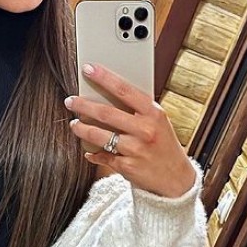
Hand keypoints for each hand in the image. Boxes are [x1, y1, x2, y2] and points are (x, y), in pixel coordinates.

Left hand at [65, 63, 195, 197]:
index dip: (104, 77)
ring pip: (99, 136)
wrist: (176, 177)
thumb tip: (106, 93)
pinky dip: (92, 153)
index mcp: (153, 113)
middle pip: (106, 113)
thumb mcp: (158, 122)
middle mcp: (145, 130)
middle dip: (83, 105)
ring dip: (82, 129)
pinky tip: (88, 151)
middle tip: (70, 101)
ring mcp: (136, 150)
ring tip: (74, 124)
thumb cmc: (163, 144)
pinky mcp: (127, 167)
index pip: (125, 90)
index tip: (88, 69)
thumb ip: (137, 109)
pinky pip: (102, 156)